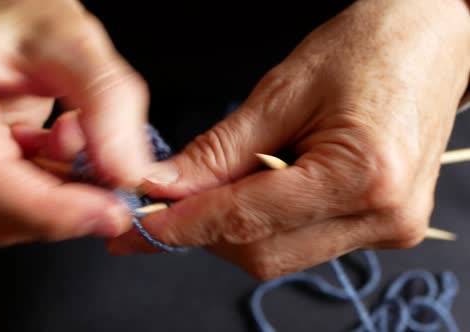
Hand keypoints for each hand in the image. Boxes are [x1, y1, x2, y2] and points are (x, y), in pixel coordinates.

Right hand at [0, 0, 151, 244]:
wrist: (1, 17)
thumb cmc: (23, 18)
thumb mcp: (78, 43)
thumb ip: (109, 104)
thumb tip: (127, 173)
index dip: (54, 208)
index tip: (110, 211)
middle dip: (67, 206)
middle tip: (115, 177)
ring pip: (9, 217)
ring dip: (62, 195)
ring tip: (74, 134)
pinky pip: (13, 208)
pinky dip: (51, 190)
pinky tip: (56, 146)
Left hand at [107, 0, 469, 278]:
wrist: (430, 40)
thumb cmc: (367, 47)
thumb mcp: (282, 91)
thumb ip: (220, 150)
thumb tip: (167, 187)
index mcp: (362, 174)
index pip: (250, 219)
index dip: (186, 225)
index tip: (141, 225)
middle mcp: (382, 215)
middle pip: (262, 252)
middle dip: (203, 231)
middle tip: (164, 204)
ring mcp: (388, 227)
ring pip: (278, 254)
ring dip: (230, 229)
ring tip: (209, 189)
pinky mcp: (382, 227)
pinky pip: (302, 241)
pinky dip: (261, 224)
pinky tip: (248, 192)